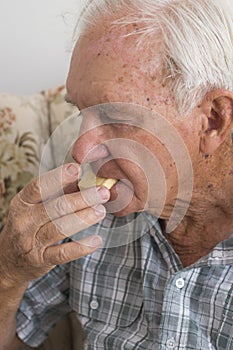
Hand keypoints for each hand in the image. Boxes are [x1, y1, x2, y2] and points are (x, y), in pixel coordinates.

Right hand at [0, 163, 109, 286]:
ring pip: (60, 228)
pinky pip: (63, 253)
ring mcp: (31, 242)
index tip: (76, 169)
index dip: (58, 177)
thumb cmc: (28, 226)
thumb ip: (56, 192)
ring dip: (83, 218)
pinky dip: (81, 247)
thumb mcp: (35, 206)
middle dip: (82, 199)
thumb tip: (81, 177)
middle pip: (55, 207)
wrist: (9, 260)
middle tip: (102, 193)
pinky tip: (96, 240)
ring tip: (101, 211)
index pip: (39, 187)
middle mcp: (25, 221)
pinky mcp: (40, 260)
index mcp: (23, 203)